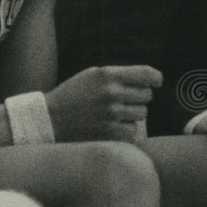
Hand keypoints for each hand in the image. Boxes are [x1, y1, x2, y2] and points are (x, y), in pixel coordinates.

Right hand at [46, 65, 162, 142]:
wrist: (49, 119)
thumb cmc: (72, 95)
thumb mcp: (91, 76)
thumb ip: (117, 76)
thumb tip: (147, 80)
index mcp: (107, 75)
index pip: (145, 73)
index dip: (156, 78)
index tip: (157, 82)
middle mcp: (111, 92)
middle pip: (147, 96)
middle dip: (139, 99)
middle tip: (124, 102)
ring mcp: (111, 114)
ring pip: (142, 114)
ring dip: (132, 116)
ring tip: (115, 115)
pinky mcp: (110, 133)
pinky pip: (133, 132)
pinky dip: (126, 131)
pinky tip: (112, 128)